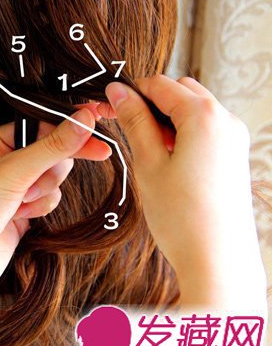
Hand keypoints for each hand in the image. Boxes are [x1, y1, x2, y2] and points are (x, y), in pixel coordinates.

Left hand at [0, 106, 110, 300]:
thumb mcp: (13, 172)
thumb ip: (53, 147)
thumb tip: (84, 121)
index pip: (42, 126)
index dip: (69, 129)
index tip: (96, 130)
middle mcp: (6, 161)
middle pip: (53, 151)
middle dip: (49, 170)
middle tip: (34, 183)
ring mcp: (16, 186)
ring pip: (55, 176)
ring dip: (42, 192)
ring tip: (19, 203)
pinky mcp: (25, 207)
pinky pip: (52, 198)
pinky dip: (41, 207)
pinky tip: (19, 216)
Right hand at [100, 75, 266, 308]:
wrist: (218, 260)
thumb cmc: (182, 216)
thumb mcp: (149, 163)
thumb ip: (135, 121)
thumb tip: (119, 92)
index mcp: (204, 116)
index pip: (160, 85)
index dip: (131, 91)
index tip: (110, 104)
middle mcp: (226, 120)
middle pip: (181, 92)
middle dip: (151, 103)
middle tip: (128, 128)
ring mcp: (234, 139)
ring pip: (195, 110)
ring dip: (168, 119)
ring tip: (151, 151)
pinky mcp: (235, 156)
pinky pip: (206, 130)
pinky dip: (184, 133)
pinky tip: (170, 159)